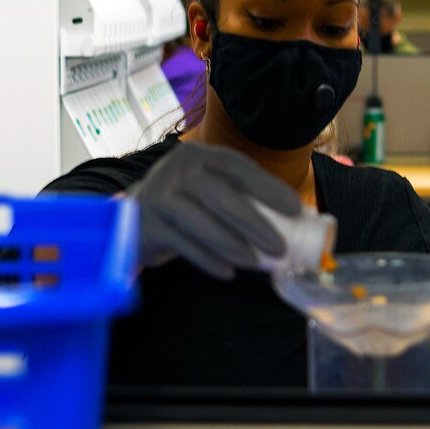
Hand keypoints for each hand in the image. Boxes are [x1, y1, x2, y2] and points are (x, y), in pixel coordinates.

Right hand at [127, 143, 302, 279]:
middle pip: (217, 194)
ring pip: (198, 221)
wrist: (132, 215)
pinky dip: (207, 259)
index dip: (268, 187)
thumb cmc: (187, 203)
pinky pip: (182, 244)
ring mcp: (159, 196)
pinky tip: (227, 272)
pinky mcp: (149, 224)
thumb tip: (297, 221)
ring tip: (255, 263)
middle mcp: (177, 170)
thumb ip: (242, 197)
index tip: (296, 210)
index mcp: (200, 156)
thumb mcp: (210, 188)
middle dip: (253, 222)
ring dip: (231, 244)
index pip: (237, 167)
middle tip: (280, 247)